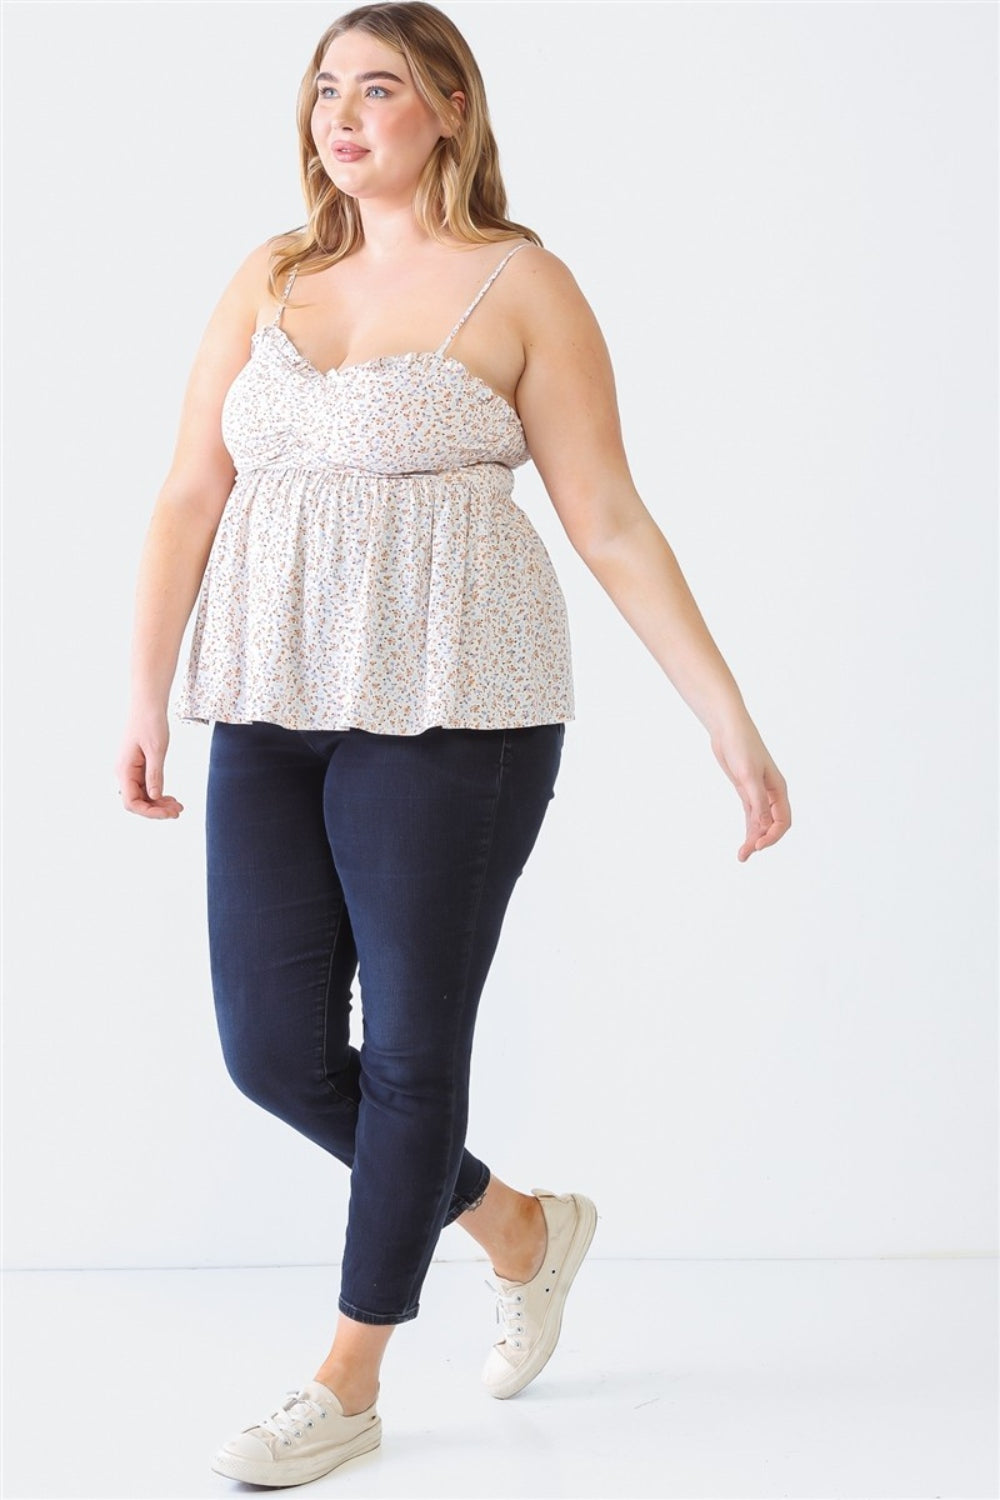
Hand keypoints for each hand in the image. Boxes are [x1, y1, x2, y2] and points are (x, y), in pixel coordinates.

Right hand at [114, 708, 183, 818]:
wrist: (147, 705)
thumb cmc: (150, 723)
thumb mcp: (156, 750)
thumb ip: (155, 775)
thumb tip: (155, 797)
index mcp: (124, 770)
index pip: (132, 803)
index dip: (150, 812)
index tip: (169, 813)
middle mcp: (124, 773)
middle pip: (137, 802)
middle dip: (157, 810)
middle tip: (179, 811)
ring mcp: (130, 770)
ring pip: (142, 796)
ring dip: (159, 804)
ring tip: (178, 806)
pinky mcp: (138, 767)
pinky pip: (146, 786)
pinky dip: (158, 794)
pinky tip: (170, 797)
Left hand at [709, 716, 790, 860]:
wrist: (727, 729)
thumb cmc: (741, 747)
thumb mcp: (748, 775)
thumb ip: (757, 801)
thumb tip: (764, 825)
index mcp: (778, 788)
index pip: (783, 820)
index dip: (773, 836)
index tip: (758, 845)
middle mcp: (771, 793)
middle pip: (773, 825)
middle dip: (762, 841)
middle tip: (745, 854)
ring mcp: (758, 792)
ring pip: (761, 822)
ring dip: (753, 838)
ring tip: (742, 856)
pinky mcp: (746, 791)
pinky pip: (751, 815)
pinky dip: (749, 828)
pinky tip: (745, 841)